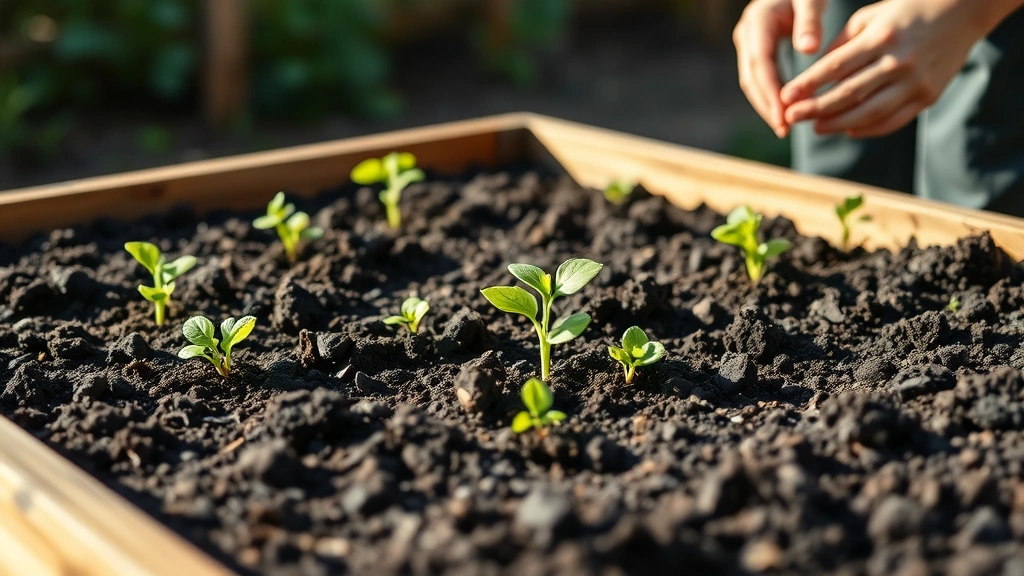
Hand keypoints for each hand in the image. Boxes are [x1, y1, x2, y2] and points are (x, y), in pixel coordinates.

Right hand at [733, 0, 828, 137]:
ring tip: (784, 127)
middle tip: (783, 129)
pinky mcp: (755, 50)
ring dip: (766, 105)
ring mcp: (748, 43)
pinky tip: (784, 111)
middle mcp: (746, 34)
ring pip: (752, 81)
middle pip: (751, 77)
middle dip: (765, 105)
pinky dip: (770, 96)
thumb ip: (810, 21)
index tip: (783, 115)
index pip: (760, 63)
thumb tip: (808, 50)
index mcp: (757, 22)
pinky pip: (759, 78)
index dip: (770, 91)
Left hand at [779, 0, 993, 138]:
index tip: (785, 97)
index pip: (836, 67)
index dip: (807, 85)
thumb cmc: (906, 12)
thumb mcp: (871, 17)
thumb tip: (814, 75)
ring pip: (869, 112)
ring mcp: (916, 82)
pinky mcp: (929, 97)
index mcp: (881, 37)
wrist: (963, 11)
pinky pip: (893, 120)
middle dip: (815, 108)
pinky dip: (868, 129)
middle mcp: (899, 61)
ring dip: (838, 124)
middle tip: (790, 118)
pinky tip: (847, 130)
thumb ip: (842, 45)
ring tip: (815, 127)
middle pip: (849, 93)